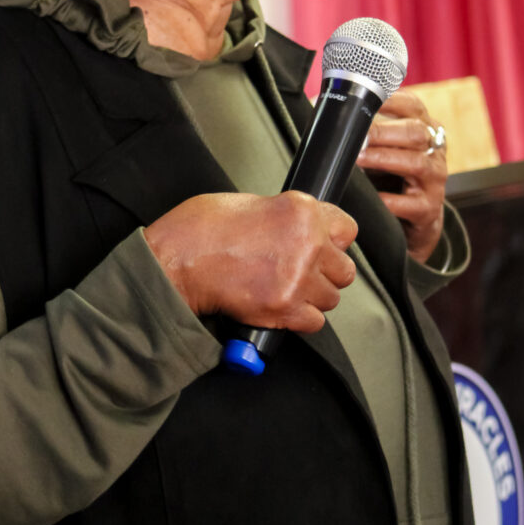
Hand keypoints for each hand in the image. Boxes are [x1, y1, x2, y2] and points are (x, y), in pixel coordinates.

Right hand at [144, 191, 357, 333]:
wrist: (175, 261)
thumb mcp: (248, 202)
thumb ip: (282, 217)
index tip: (323, 246)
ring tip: (285, 290)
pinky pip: (314, 322)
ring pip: (330, 298)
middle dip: (325, 273)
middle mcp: (307, 243)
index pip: (347, 229)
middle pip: (344, 269)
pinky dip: (298, 319)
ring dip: (311, 297)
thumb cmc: (200, 230)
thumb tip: (296, 229)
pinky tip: (279, 307)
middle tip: (300, 272)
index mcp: (300, 210)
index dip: (333, 240)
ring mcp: (298, 278)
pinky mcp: (285, 308)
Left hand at [355, 90, 446, 263]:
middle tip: (357, 137)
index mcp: (424, 128)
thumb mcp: (388, 147)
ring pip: (416, 163)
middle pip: (415, 132)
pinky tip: (373, 196)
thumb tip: (326, 111)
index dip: (391, 100)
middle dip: (383, 132)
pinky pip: (412, 203)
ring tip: (359, 159)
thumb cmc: (394, 173)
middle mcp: (434, 150)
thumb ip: (369, 129)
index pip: (413, 105)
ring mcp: (434, 178)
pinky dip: (391, 199)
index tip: (366, 101)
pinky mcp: (429, 207)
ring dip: (384, 159)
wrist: (416, 215)